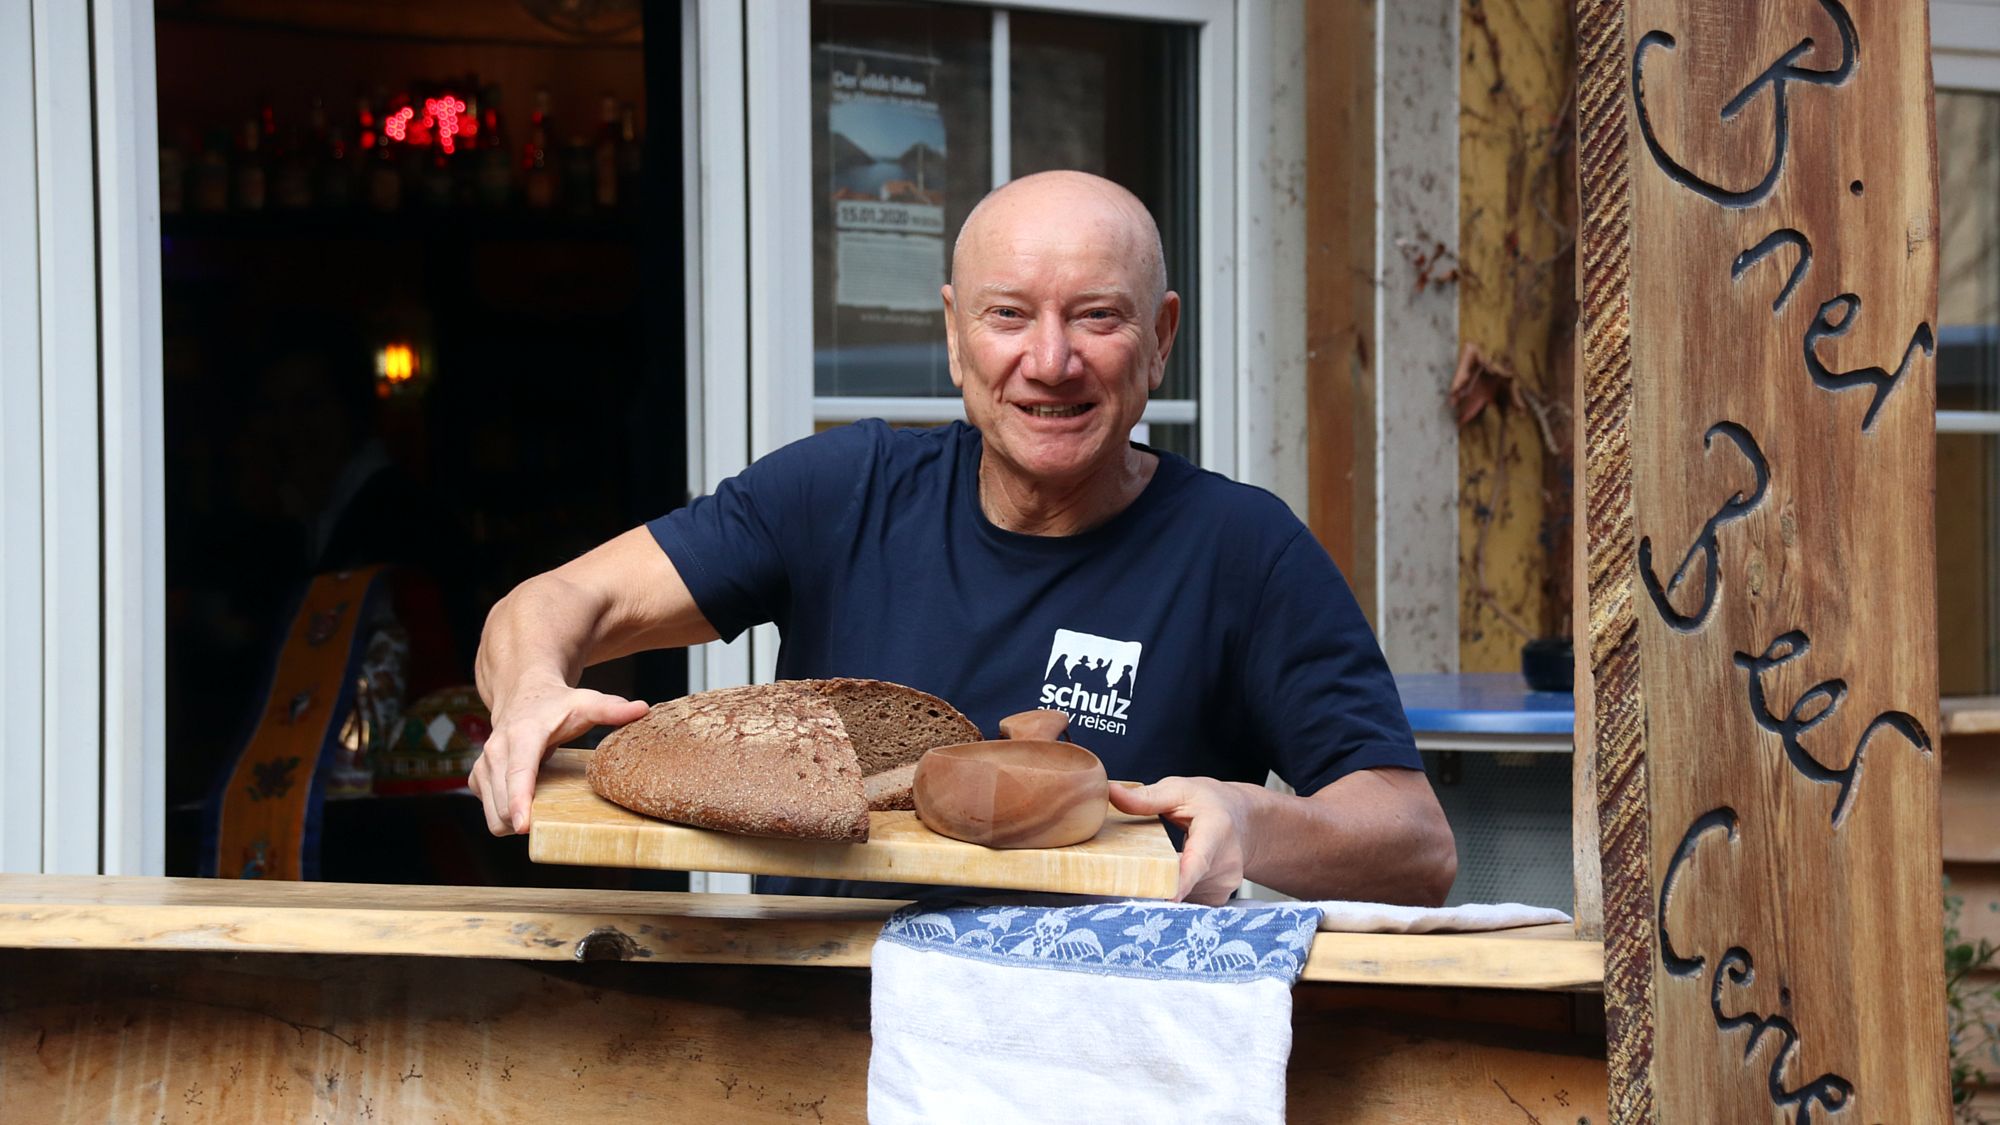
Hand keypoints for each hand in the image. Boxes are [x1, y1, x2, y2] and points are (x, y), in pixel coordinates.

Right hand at [468, 681, 649, 835]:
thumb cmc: (556, 703)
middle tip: (552, 821)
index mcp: (522, 736)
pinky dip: (505, 816)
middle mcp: (496, 752)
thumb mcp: (585, 702)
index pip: (518, 773)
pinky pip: (488, 812)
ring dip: (514, 822)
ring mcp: (483, 766)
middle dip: (523, 820)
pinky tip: (525, 805)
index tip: (524, 827)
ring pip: (493, 814)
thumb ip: (612, 708)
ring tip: (540, 813)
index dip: (519, 801)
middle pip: (503, 802)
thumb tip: (642, 709)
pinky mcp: (478, 777)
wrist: (523, 694)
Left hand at [1108, 776, 1255, 903]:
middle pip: (1182, 883)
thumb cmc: (1210, 803)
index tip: (1166, 897)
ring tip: (1153, 868)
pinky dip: (1174, 892)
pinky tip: (1171, 877)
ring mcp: (1225, 884)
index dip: (1181, 880)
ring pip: (1182, 895)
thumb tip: (1111, 793)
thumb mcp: (1180, 791)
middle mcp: (1226, 862)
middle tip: (1127, 875)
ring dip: (1162, 887)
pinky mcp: (1219, 898)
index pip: (1198, 860)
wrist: (1245, 821)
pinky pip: (1188, 901)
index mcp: (1216, 830)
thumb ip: (1146, 797)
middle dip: (1153, 882)